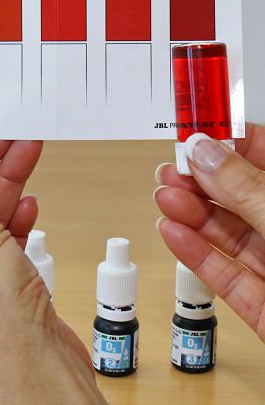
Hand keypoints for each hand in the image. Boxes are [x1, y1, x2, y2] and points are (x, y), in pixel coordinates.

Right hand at [154, 123, 264, 340]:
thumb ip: (245, 188)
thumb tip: (206, 152)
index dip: (229, 144)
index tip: (196, 135)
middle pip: (240, 197)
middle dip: (201, 181)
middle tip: (171, 169)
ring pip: (229, 235)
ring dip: (191, 214)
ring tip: (165, 196)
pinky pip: (225, 274)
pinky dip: (195, 253)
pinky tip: (173, 231)